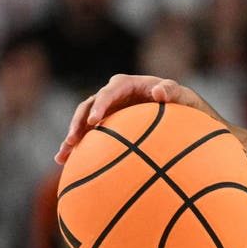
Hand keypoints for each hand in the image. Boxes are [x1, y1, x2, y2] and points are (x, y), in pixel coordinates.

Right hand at [54, 74, 216, 164]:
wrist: (181, 116)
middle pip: (90, 104)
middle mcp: (115, 96)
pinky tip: (64, 162)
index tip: (94, 121)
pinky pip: (89, 135)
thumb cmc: (184, 103)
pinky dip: (77, 146)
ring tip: (62, 155)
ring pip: (84, 121)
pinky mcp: (107, 125)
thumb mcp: (183, 96)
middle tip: (73, 140)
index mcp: (129, 85)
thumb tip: (159, 91)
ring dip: (72, 136)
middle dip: (79, 121)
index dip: (101, 103)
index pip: (110, 90)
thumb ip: (173, 92)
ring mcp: (109, 110)